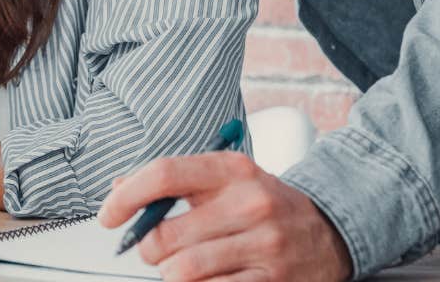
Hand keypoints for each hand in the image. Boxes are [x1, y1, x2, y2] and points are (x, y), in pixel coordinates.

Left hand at [98, 151, 352, 281]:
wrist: (330, 232)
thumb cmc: (267, 204)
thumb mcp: (227, 179)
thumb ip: (176, 181)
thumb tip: (120, 187)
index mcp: (233, 169)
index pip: (164, 175)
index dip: (126, 197)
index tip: (108, 216)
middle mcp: (249, 203)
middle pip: (164, 234)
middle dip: (147, 249)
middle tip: (155, 250)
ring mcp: (263, 245)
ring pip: (181, 271)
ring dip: (170, 275)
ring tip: (181, 268)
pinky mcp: (270, 281)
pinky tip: (206, 279)